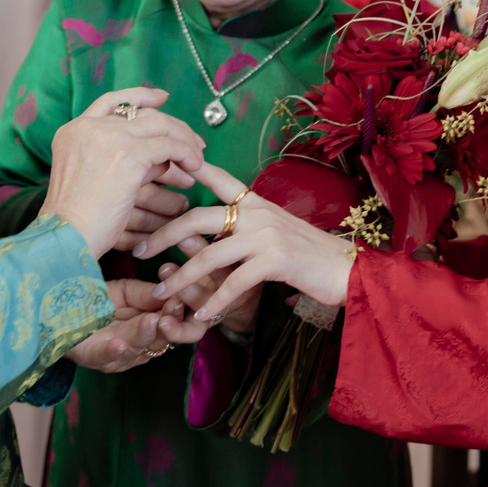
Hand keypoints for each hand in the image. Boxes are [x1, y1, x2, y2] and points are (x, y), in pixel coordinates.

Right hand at [41, 88, 204, 257]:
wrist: (66, 235)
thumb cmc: (80, 220)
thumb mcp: (94, 177)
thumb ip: (123, 158)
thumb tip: (163, 156)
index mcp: (74, 130)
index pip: (111, 101)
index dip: (139, 96)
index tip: (162, 97)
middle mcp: (89, 127)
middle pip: (143, 114)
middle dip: (173, 126)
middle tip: (195, 142)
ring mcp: (109, 137)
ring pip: (161, 126)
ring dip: (184, 141)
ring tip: (198, 158)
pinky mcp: (129, 154)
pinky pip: (170, 146)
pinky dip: (187, 154)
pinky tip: (195, 168)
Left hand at [67, 278, 212, 372]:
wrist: (57, 311)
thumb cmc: (96, 300)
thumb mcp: (127, 292)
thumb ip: (148, 295)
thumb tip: (175, 293)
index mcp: (151, 329)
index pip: (176, 323)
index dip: (183, 312)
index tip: (185, 295)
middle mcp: (140, 346)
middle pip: (162, 339)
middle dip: (170, 324)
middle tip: (174, 308)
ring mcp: (118, 355)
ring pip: (137, 347)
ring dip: (145, 335)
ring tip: (153, 321)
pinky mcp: (93, 357)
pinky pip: (105, 356)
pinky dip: (114, 351)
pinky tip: (120, 344)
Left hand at [137, 165, 355, 321]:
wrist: (349, 269)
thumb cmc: (310, 254)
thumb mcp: (275, 231)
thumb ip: (245, 227)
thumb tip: (209, 234)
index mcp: (256, 201)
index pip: (215, 178)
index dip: (185, 171)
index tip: (155, 174)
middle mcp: (258, 211)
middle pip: (198, 216)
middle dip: (164, 234)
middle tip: (138, 250)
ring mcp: (267, 234)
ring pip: (210, 254)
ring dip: (181, 278)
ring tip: (160, 295)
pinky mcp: (275, 260)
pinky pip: (233, 282)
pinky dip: (215, 302)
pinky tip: (201, 316)